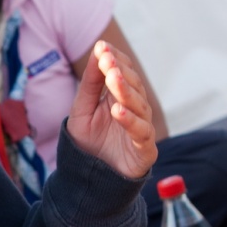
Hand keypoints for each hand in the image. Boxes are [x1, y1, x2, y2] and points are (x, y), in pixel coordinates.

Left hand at [66, 40, 157, 179]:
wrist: (90, 179)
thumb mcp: (82, 110)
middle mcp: (135, 109)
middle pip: (132, 86)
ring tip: (113, 78)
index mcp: (121, 97)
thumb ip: (90, 84)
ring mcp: (142, 128)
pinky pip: (140, 132)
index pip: (123, 72)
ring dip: (125, 91)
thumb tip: (99, 52)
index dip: (114, 59)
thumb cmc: (89, 143)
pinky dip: (130, 121)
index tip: (102, 47)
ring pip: (139, 105)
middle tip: (108, 60)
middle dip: (119, 72)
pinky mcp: (145, 148)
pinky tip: (118, 110)